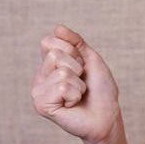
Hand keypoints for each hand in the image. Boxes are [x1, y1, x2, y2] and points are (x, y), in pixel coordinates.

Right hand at [30, 24, 120, 143]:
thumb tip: (58, 28)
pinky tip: (72, 105)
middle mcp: (39, 76)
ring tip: (78, 95)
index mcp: (48, 63)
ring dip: (78, 84)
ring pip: (61, 72)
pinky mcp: (41, 105)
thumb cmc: (100, 89)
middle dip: (76, 67)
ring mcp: (37, 91)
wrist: (107, 115)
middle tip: (81, 83)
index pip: (49, 41)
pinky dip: (74, 95)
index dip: (73, 52)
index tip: (81, 67)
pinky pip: (62, 87)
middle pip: (54, 55)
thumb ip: (75, 42)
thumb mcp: (90, 58)